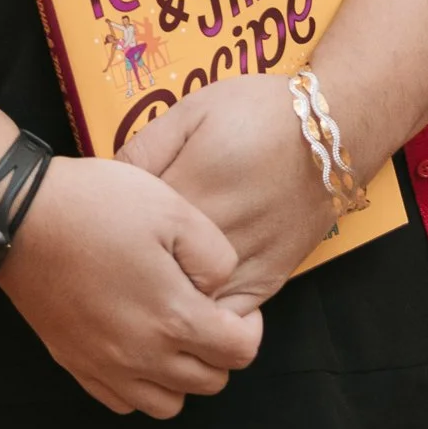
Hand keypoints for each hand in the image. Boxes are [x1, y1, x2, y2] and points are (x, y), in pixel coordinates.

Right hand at [0, 155, 263, 420]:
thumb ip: (214, 255)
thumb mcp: (172, 208)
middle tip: (204, 312)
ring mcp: (105, 366)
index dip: (248, 328)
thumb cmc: (98, 206)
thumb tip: (218, 289)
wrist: (21, 218)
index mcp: (173, 318)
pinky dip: (139, 385)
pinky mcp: (75, 365)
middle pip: (208, 382)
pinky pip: (122, 402)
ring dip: (181, 376)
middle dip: (218, 352)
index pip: (239, 353)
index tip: (232, 303)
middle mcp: (143, 357)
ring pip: (167, 404)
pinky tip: (134, 346)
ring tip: (171, 333)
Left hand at [118, 77, 332, 309]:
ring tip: (141, 290)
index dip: (106, 230)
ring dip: (163, 303)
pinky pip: (229, 319)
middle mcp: (215, 237)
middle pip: (155, 276)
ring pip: (191, 306)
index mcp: (189, 191)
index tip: (95, 227)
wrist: (331, 131)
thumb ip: (146, 146)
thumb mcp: (193, 110)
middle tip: (110, 263)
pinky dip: (206, 318)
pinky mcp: (270, 280)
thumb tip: (105, 180)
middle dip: (126, 274)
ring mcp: (245, 265)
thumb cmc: (257, 112)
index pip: (128, 230)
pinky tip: (189, 304)